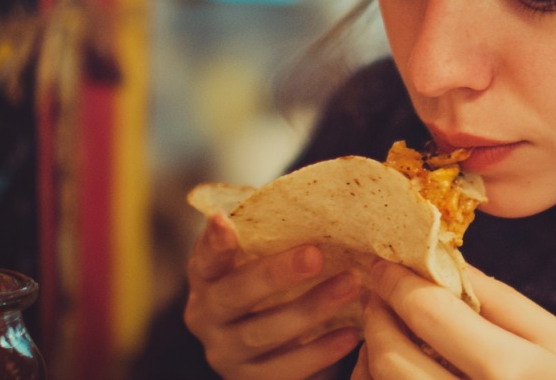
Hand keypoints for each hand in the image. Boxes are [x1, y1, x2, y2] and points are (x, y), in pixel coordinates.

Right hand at [184, 213, 362, 379]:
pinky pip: (285, 370)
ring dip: (310, 308)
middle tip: (316, 254)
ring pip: (264, 333)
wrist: (279, 354)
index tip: (224, 221)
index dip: (213, 243)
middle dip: (276, 274)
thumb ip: (277, 237)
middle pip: (235, 296)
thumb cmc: (279, 290)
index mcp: (207, 280)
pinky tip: (350, 334)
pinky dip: (320, 352)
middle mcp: (207, 318)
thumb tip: (327, 193)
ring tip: (350, 286)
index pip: (205, 260)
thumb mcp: (271, 262)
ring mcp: (226, 355)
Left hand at [351, 260, 555, 378]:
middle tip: (377, 293)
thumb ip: (501, 300)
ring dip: (370, 354)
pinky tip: (393, 369)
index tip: (385, 264)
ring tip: (386, 330)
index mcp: (508, 373)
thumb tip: (447, 261)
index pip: (429, 314)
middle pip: (391, 357)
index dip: (397, 282)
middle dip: (375, 315)